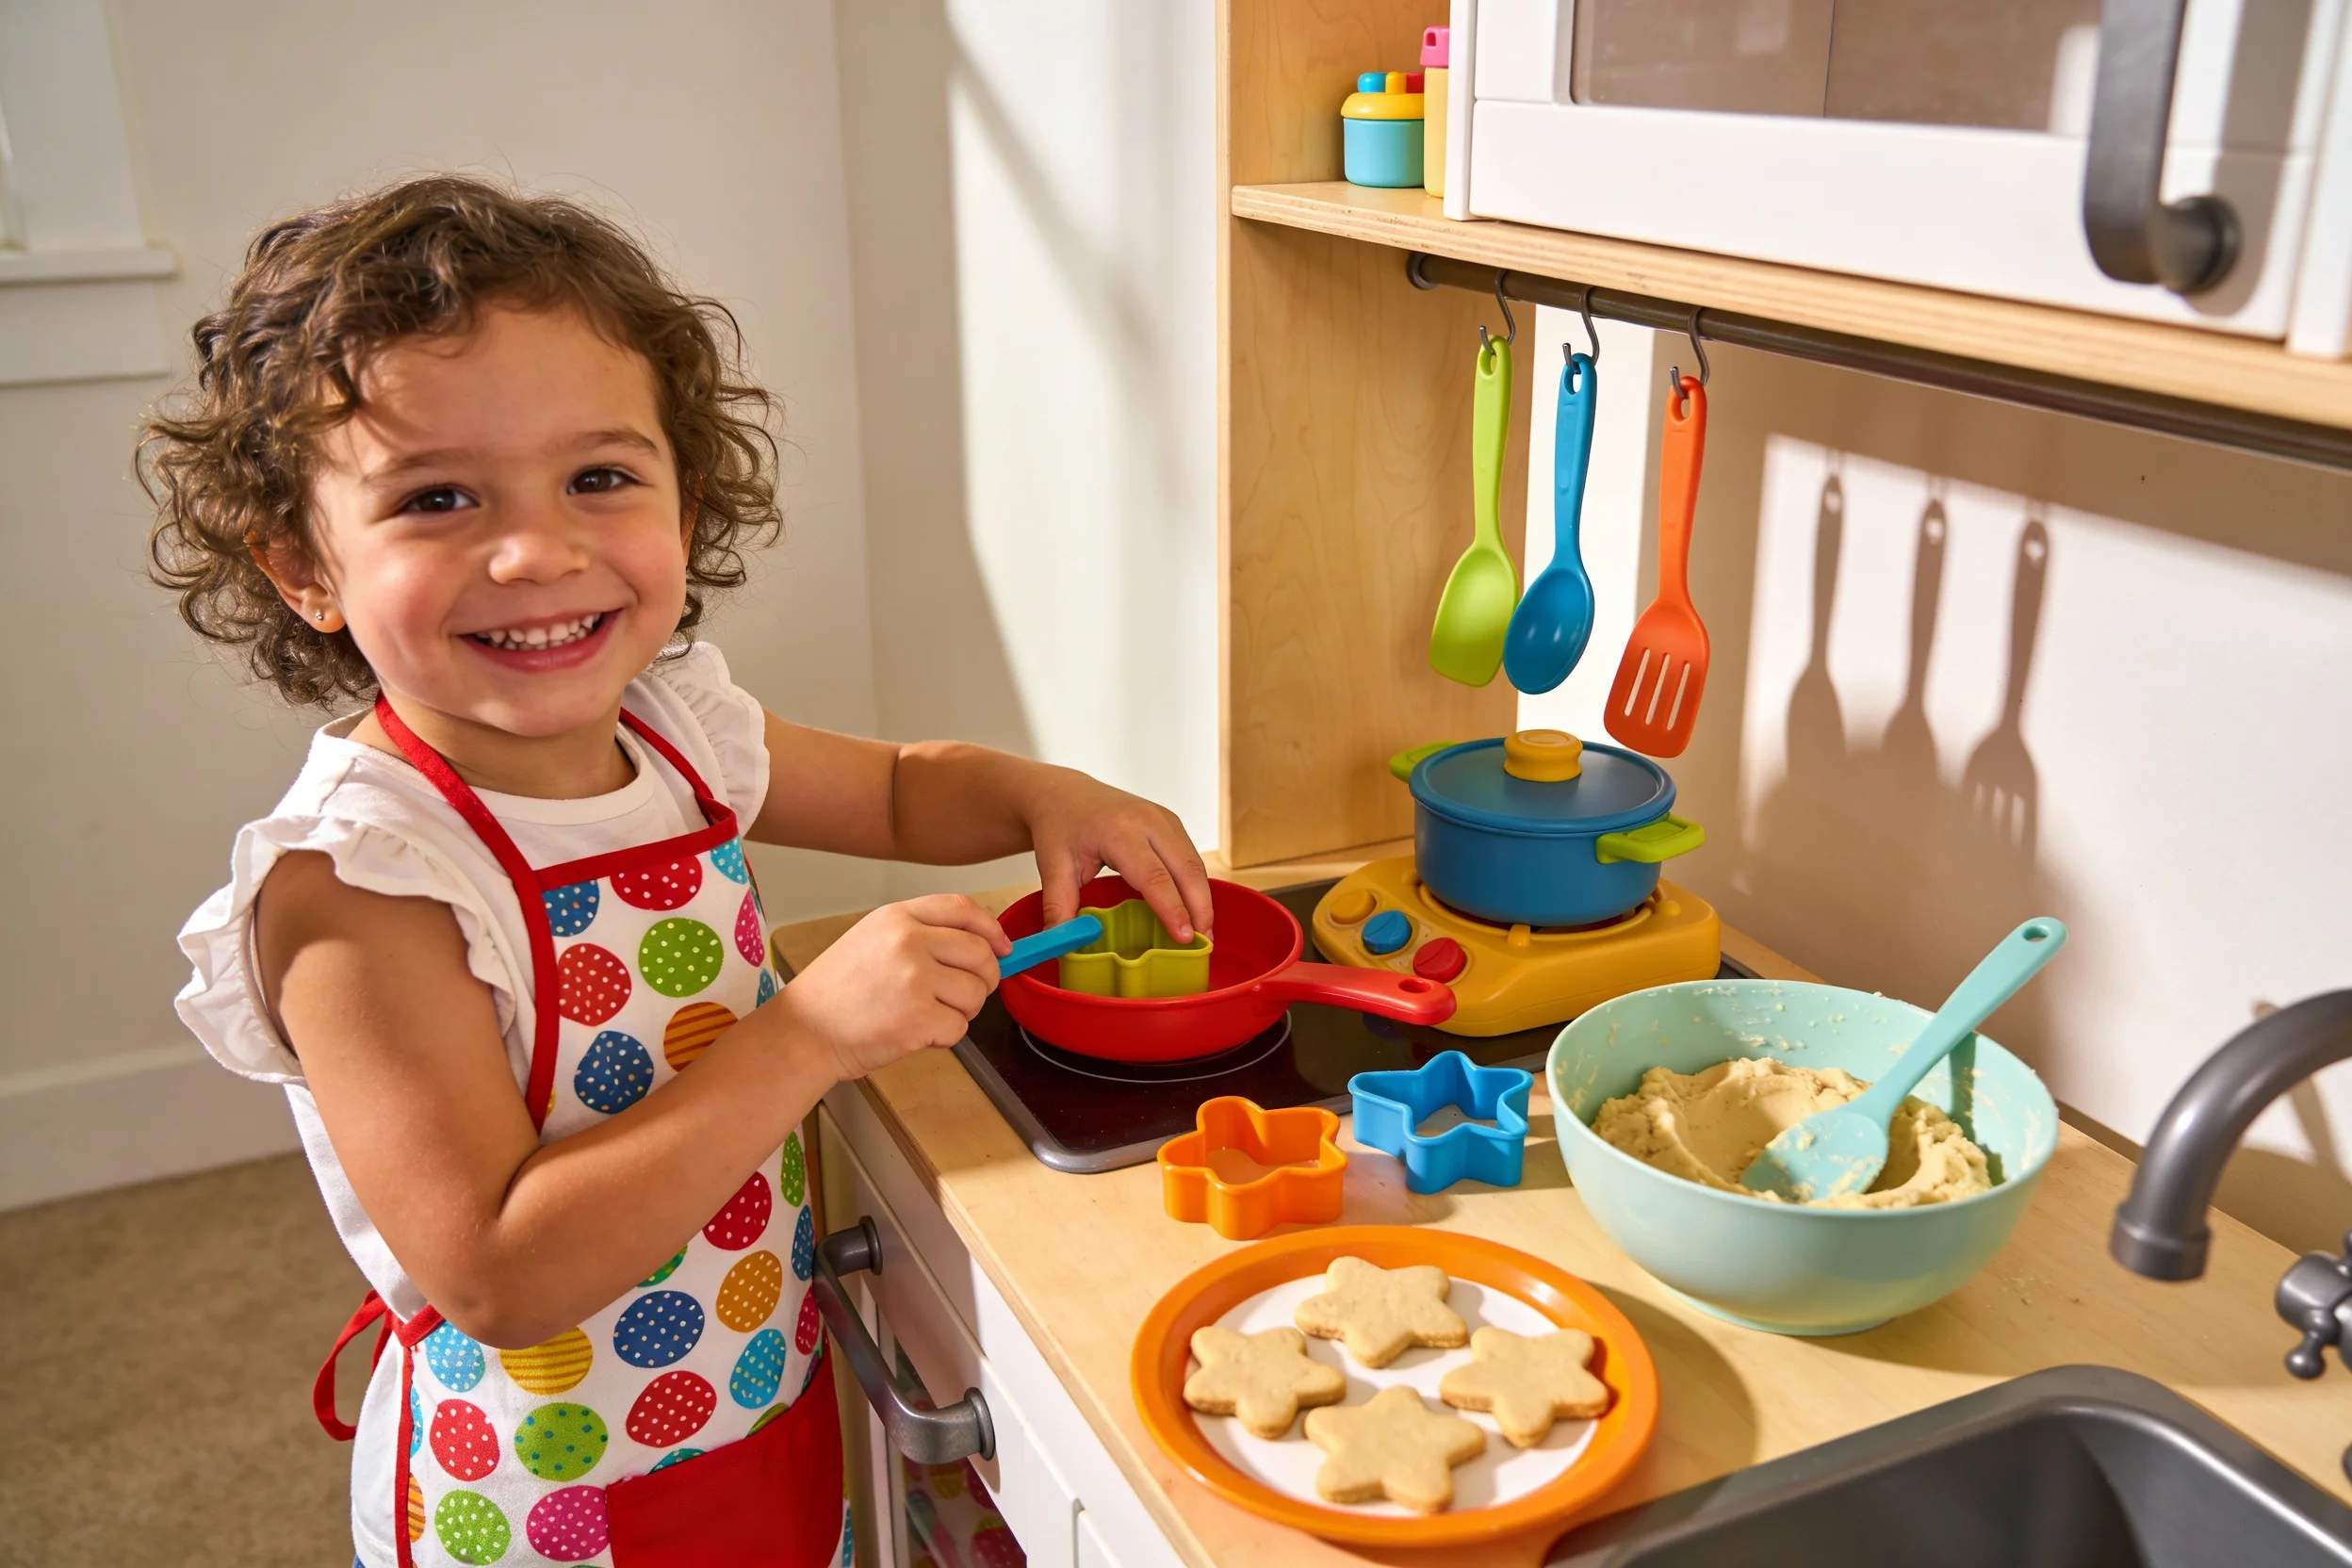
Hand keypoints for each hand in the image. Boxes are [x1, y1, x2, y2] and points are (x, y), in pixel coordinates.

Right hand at [779, 895, 1008, 1079]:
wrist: (803, 1031)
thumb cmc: (836, 991)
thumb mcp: (872, 939)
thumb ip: (921, 934)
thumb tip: (982, 945)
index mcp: (897, 917)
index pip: (963, 909)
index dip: (991, 929)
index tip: (1002, 946)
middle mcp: (909, 941)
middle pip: (981, 953)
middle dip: (984, 978)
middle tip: (964, 994)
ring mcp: (915, 979)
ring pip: (976, 993)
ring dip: (961, 1011)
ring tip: (927, 1015)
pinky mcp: (919, 1018)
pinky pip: (960, 1027)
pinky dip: (944, 1036)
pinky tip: (914, 1033)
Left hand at [1025, 770, 1215, 941]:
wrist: (1066, 792)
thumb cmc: (1060, 826)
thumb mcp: (1053, 867)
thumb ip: (1058, 907)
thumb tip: (1062, 945)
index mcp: (1119, 831)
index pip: (1154, 876)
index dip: (1173, 909)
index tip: (1184, 938)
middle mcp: (1149, 821)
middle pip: (1186, 869)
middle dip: (1199, 908)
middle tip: (1202, 943)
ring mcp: (1164, 819)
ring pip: (1195, 863)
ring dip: (1202, 899)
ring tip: (1202, 933)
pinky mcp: (1171, 823)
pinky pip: (1191, 857)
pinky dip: (1196, 886)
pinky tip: (1193, 909)